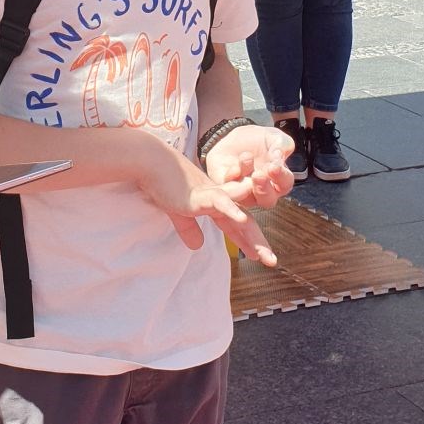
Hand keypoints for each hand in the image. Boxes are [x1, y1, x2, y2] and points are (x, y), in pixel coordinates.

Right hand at [130, 138, 276, 267]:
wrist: (151, 162)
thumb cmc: (163, 183)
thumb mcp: (178, 211)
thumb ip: (189, 228)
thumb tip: (197, 246)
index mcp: (214, 202)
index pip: (235, 224)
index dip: (247, 240)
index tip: (259, 256)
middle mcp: (219, 198)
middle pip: (243, 222)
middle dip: (257, 242)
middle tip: (272, 262)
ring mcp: (212, 195)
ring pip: (239, 214)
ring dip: (252, 233)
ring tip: (263, 253)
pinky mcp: (201, 192)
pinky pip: (221, 201)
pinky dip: (232, 210)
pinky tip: (241, 218)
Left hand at [204, 124, 294, 211]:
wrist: (233, 137)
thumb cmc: (258, 140)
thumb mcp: (273, 136)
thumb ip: (282, 144)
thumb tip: (279, 156)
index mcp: (278, 179)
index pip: (285, 183)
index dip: (281, 176)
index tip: (274, 166)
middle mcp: (263, 190)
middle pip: (267, 200)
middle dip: (263, 189)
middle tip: (258, 175)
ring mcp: (243, 192)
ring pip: (246, 198)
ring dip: (245, 182)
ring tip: (246, 158)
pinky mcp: (226, 188)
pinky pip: (228, 191)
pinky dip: (231, 178)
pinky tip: (234, 167)